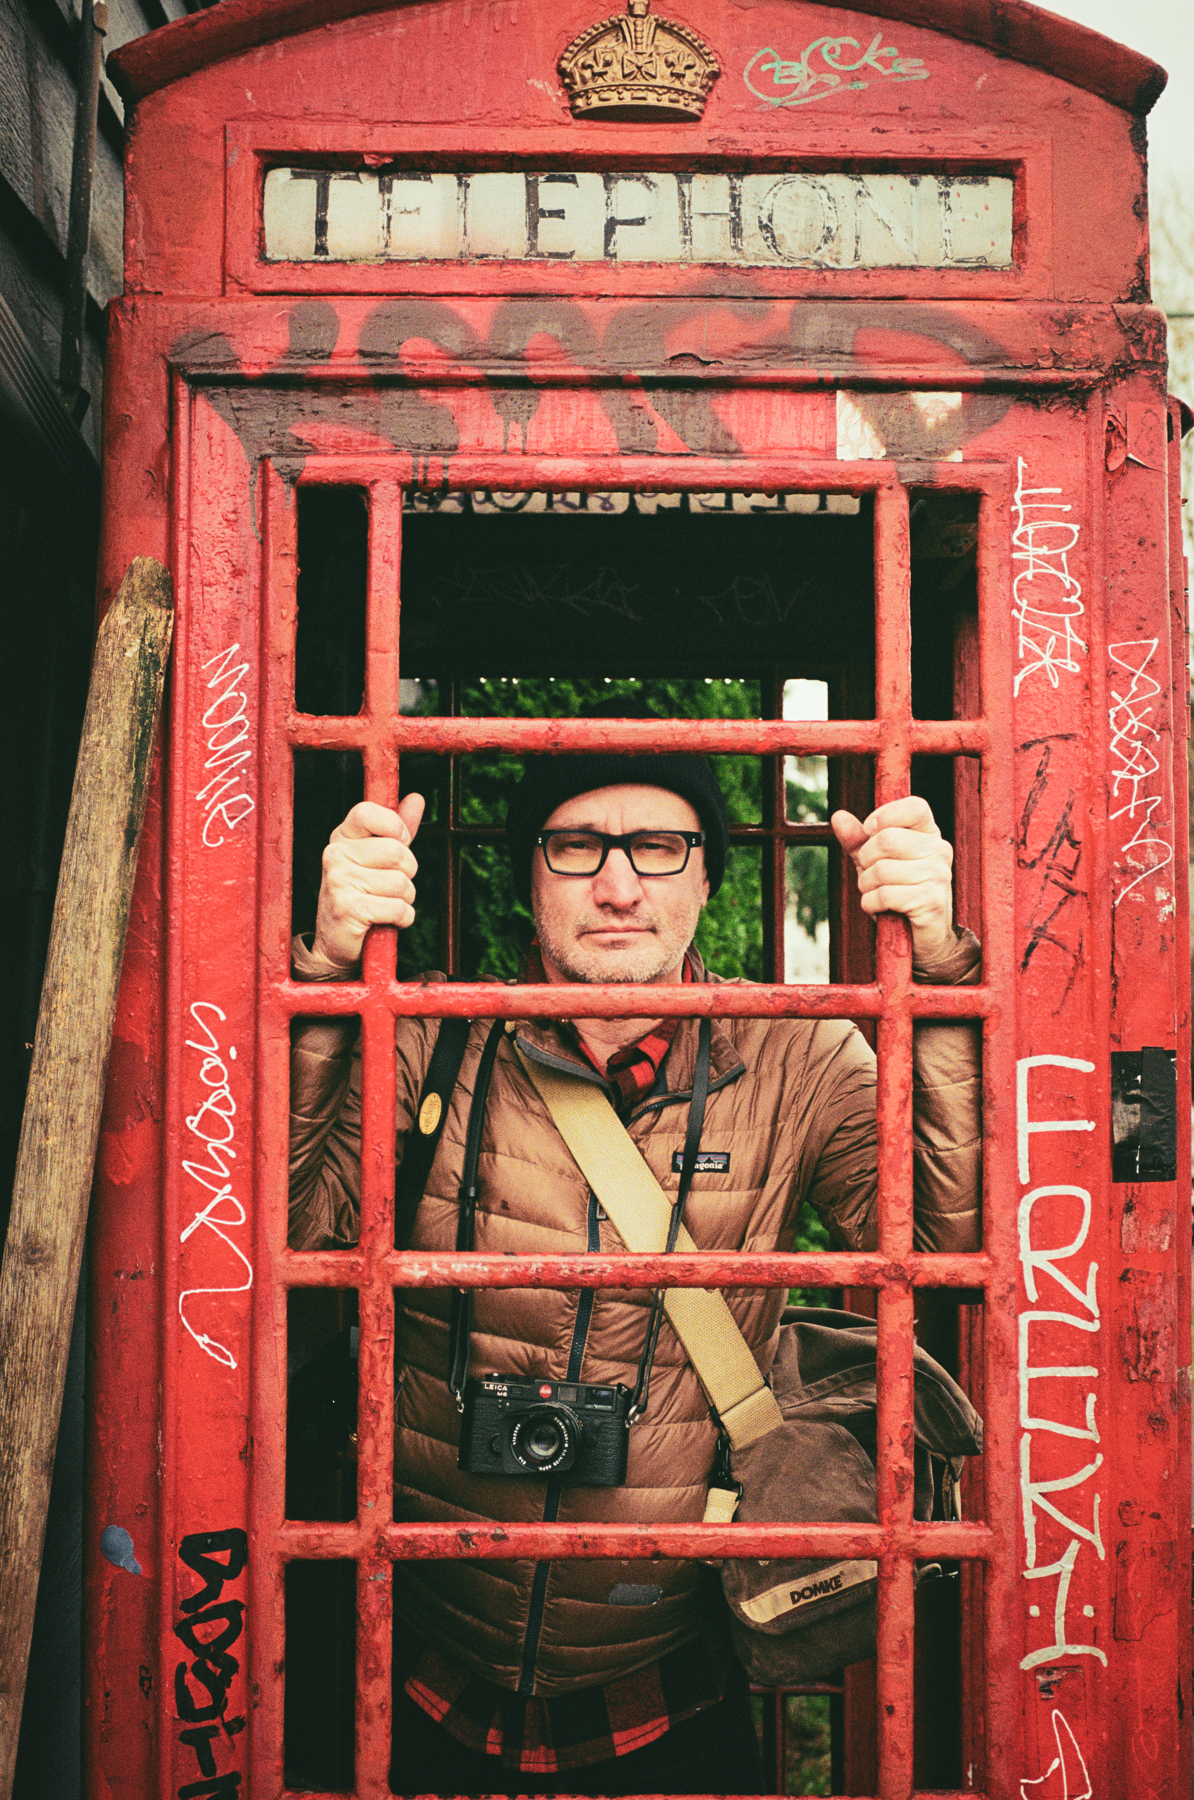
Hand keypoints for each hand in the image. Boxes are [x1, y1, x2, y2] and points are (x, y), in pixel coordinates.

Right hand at [312, 794, 424, 969]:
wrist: (336, 943)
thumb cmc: (360, 896)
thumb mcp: (377, 858)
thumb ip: (397, 829)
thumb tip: (416, 798)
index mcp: (342, 837)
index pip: (369, 812)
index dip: (395, 828)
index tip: (397, 843)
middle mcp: (335, 854)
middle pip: (398, 852)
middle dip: (407, 874)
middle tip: (389, 887)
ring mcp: (339, 881)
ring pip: (402, 883)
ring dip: (405, 900)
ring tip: (384, 905)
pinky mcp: (348, 909)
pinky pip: (398, 909)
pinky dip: (402, 919)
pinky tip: (384, 921)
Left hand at [831, 797, 955, 963]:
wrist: (922, 937)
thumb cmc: (899, 893)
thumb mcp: (875, 862)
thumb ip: (858, 840)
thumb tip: (838, 816)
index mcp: (929, 835)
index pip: (915, 806)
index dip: (885, 815)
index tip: (869, 830)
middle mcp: (939, 851)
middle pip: (887, 840)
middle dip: (865, 860)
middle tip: (869, 874)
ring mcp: (939, 877)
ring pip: (881, 870)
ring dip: (866, 885)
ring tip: (875, 893)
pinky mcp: (931, 902)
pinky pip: (885, 895)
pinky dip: (870, 903)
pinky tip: (878, 908)